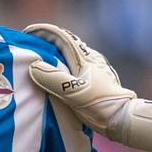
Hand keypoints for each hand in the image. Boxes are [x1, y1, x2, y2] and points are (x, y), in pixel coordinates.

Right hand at [24, 23, 151, 151]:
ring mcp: (94, 69)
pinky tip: (57, 81)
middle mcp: (90, 58)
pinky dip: (61, 69)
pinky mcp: (96, 81)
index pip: (61, 36)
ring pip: (70, 57)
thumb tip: (34, 66)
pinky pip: (74, 69)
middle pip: (65, 44)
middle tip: (29, 49)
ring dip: (54, 57)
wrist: (124, 119)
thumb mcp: (74, 92)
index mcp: (83, 57)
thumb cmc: (100, 105)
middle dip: (47, 43)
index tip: (27, 33)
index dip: (43, 32)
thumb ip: (53, 79)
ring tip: (39, 65)